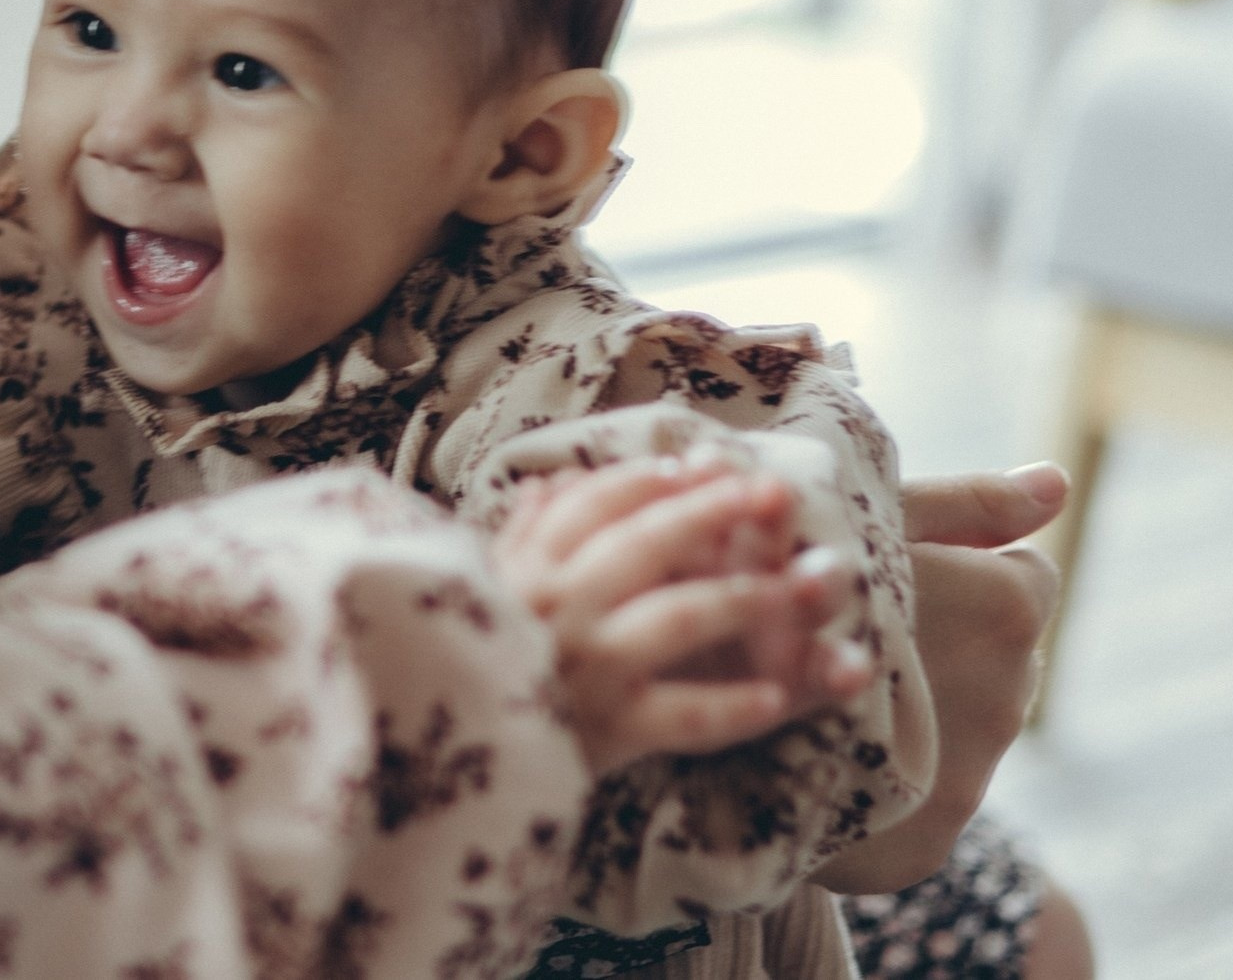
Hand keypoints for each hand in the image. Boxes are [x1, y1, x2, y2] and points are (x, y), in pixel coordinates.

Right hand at [492, 457, 867, 775]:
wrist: (440, 766)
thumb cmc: (464, 669)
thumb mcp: (473, 592)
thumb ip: (514, 537)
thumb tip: (544, 483)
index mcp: (525, 571)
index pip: (592, 504)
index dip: (645, 480)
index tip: (688, 467)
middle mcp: (557, 608)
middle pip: (646, 542)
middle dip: (710, 511)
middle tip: (766, 490)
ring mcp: (588, 666)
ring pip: (677, 615)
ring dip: (741, 595)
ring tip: (791, 587)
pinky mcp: (611, 728)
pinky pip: (683, 715)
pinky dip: (731, 707)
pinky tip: (775, 698)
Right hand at [812, 464, 1066, 894]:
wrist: (714, 728)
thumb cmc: (796, 583)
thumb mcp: (869, 522)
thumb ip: (968, 503)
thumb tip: (1058, 483)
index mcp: (1007, 606)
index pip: (1028, 576)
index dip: (967, 566)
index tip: (897, 572)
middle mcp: (1009, 692)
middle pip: (1001, 648)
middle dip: (949, 631)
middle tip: (858, 622)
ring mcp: (977, 769)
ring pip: (971, 708)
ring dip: (925, 690)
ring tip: (839, 676)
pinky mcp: (941, 827)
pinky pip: (939, 773)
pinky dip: (900, 751)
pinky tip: (838, 732)